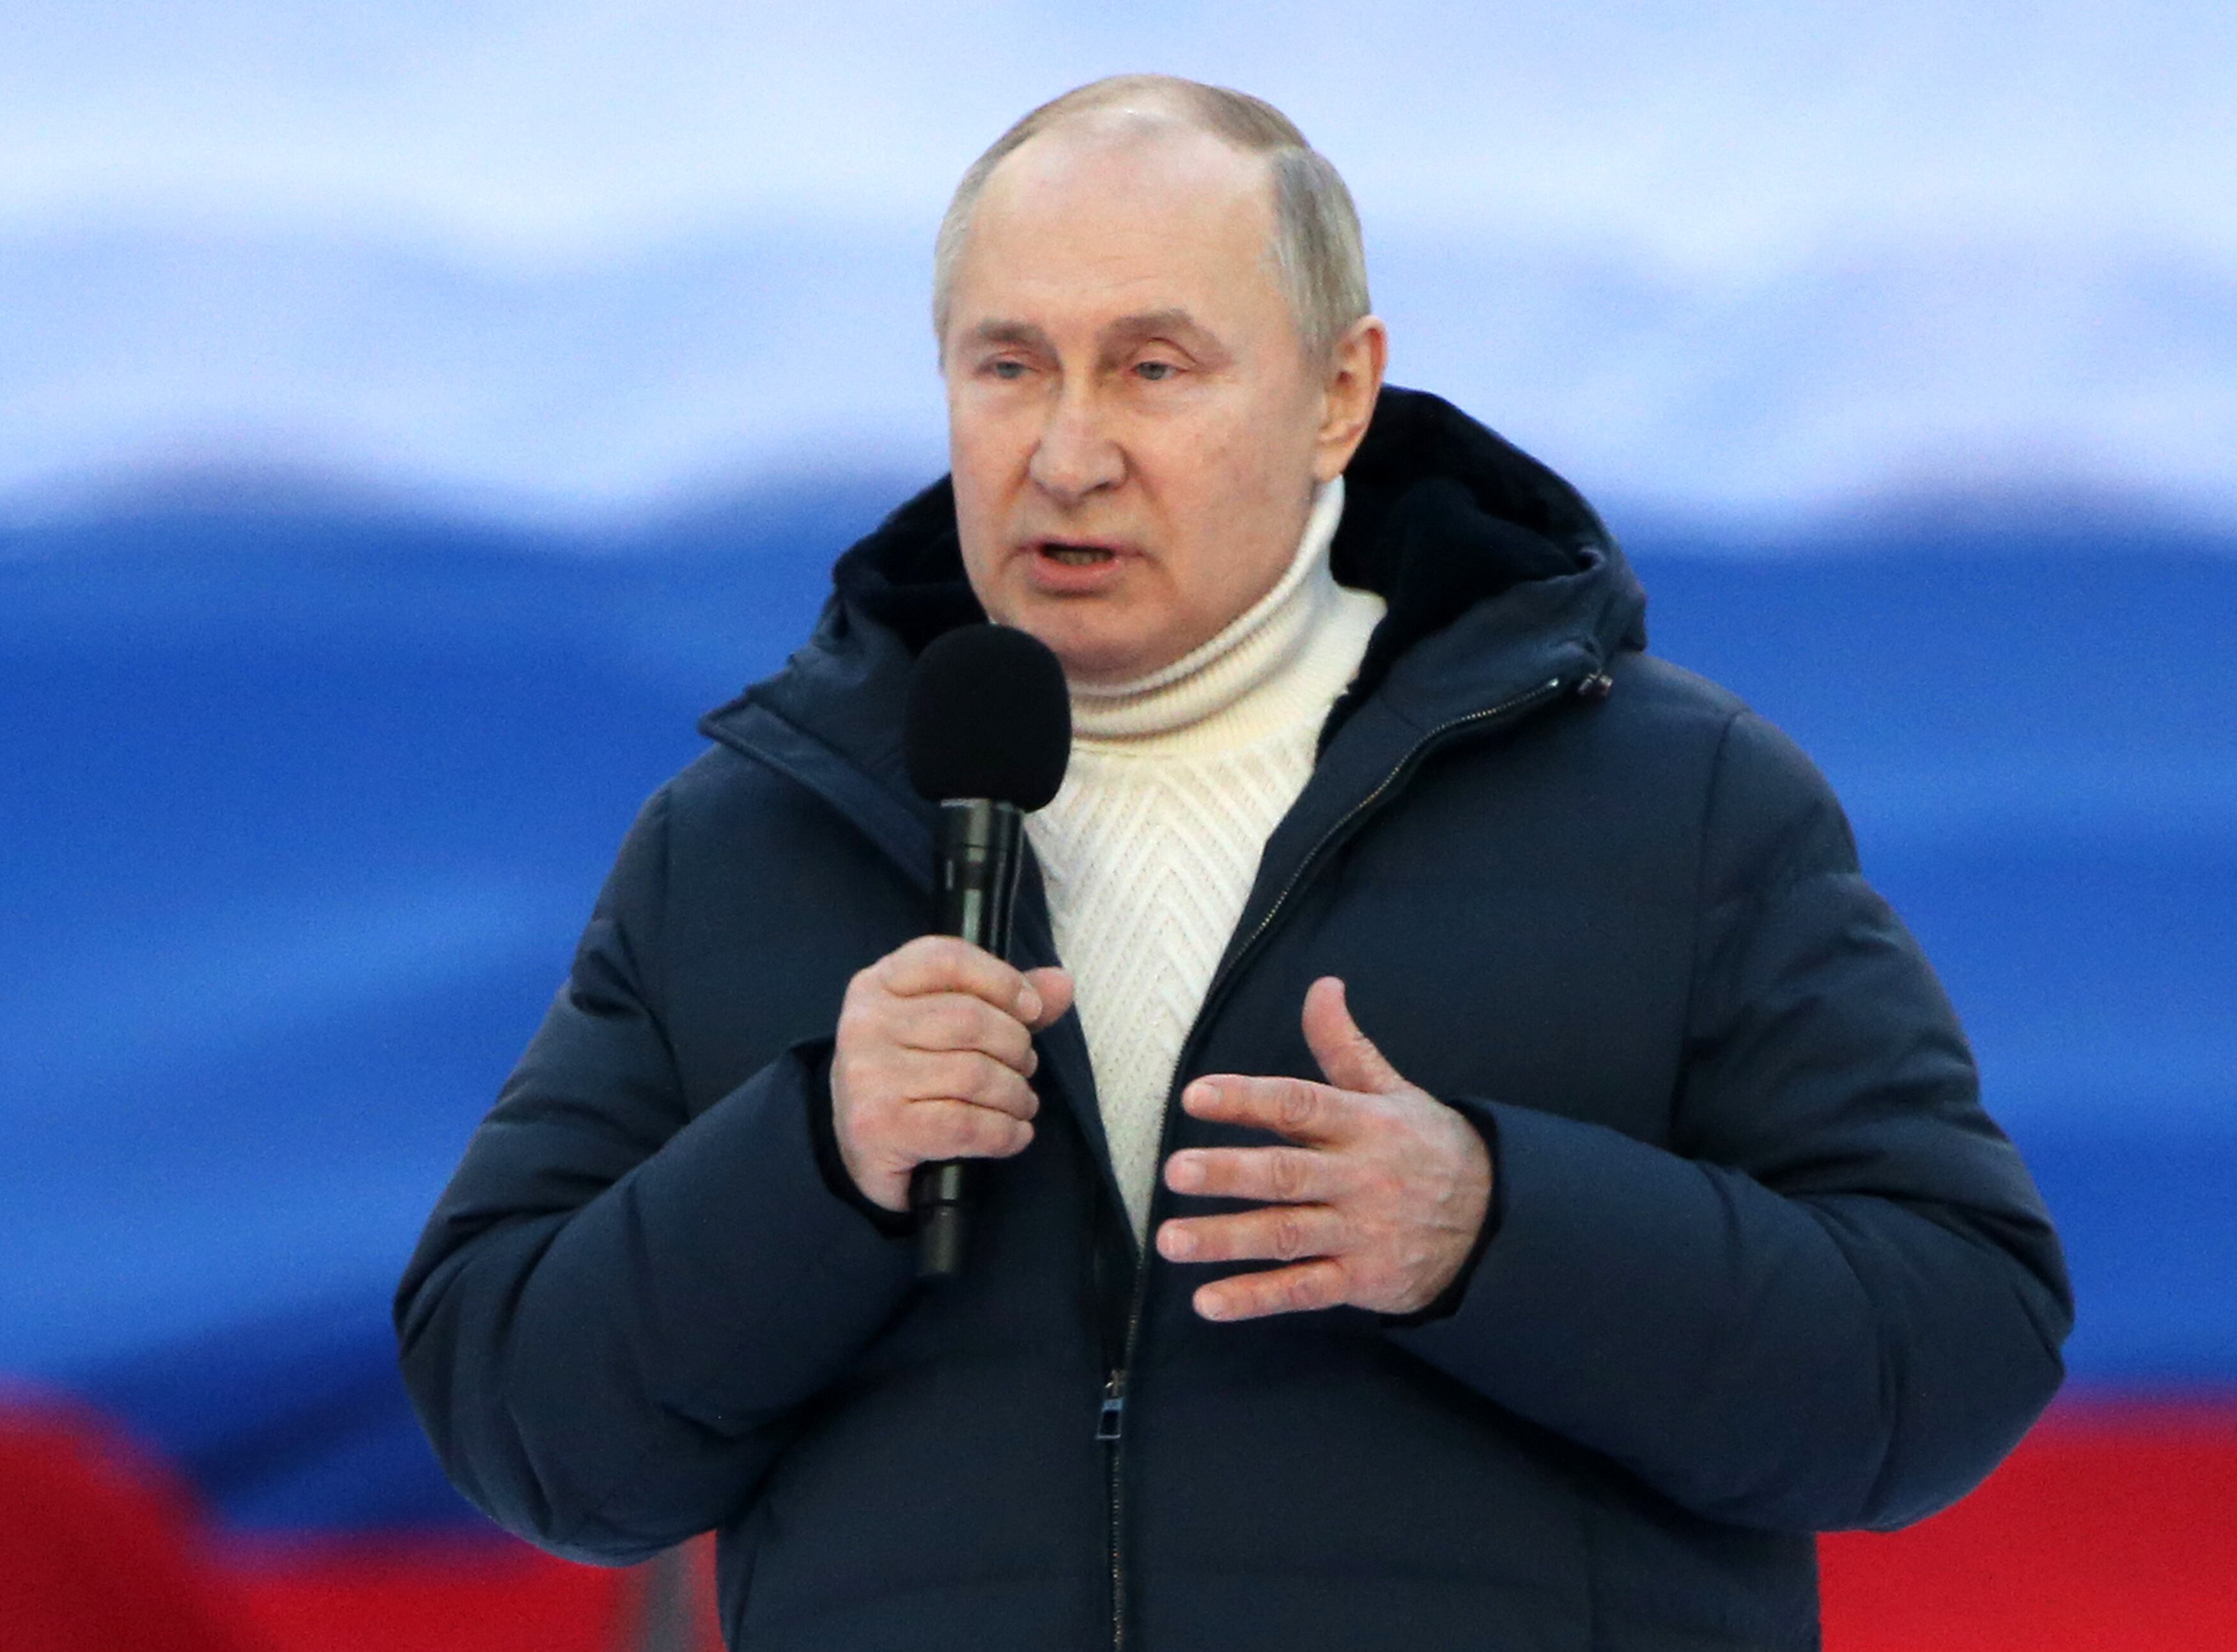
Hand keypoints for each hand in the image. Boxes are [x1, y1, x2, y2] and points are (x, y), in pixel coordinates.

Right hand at [831, 935, 1073, 1211]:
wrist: (855, 1148)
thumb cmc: (908, 1075)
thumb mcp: (943, 1026)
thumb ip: (1001, 1001)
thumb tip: (1062, 983)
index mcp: (877, 985)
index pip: (947, 959)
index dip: (1001, 980)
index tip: (1031, 1008)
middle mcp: (866, 1024)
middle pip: (970, 1020)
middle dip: (1016, 1047)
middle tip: (1024, 1067)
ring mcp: (869, 1077)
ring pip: (975, 1075)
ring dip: (1016, 1094)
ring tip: (1021, 1103)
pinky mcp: (881, 1128)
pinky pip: (967, 1125)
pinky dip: (1005, 1132)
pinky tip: (1014, 1134)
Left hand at [1156, 976, 1490, 1319]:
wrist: (1498, 1222)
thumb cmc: (1430, 1148)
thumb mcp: (1394, 1093)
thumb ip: (1345, 1046)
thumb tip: (1321, 985)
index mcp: (1364, 1124)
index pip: (1299, 1104)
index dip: (1248, 1098)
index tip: (1195, 1095)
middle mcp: (1359, 1177)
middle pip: (1286, 1173)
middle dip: (1229, 1173)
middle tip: (1174, 1171)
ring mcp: (1361, 1232)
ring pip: (1286, 1234)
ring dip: (1226, 1240)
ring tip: (1170, 1240)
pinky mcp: (1363, 1281)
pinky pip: (1304, 1290)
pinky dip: (1257, 1297)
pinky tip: (1208, 1302)